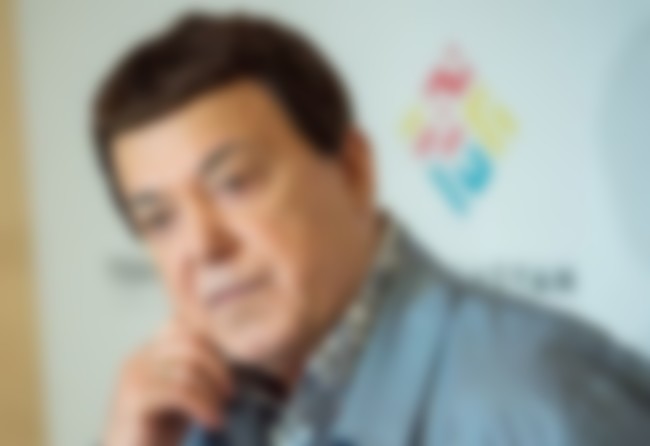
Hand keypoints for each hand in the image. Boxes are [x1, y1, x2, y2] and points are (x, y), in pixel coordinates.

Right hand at [104, 323, 232, 445]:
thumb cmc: (160, 430)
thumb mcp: (183, 391)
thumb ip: (198, 368)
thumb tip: (234, 350)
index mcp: (150, 349)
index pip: (190, 329)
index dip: (216, 348)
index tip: (230, 375)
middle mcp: (139, 356)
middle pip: (191, 342)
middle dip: (218, 367)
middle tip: (229, 394)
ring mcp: (134, 375)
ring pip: (188, 367)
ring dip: (212, 391)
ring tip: (220, 413)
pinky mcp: (134, 398)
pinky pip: (179, 391)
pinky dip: (203, 406)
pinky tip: (213, 422)